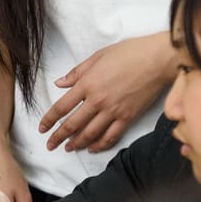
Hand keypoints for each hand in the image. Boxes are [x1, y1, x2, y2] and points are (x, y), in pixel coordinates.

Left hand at [40, 33, 173, 152]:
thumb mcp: (98, 56)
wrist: (158, 60)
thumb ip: (77, 72)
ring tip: (68, 148)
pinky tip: (92, 148)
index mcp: (87, 84)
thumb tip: (60, 83)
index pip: (61, 107)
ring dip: (77, 143)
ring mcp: (114, 111)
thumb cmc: (129, 53)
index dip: (49, 120)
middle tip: (50, 145)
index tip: (42, 128)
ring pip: (90, 133)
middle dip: (58, 137)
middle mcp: (98, 100)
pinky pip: (111, 136)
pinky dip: (100, 144)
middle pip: (72, 124)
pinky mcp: (129, 117)